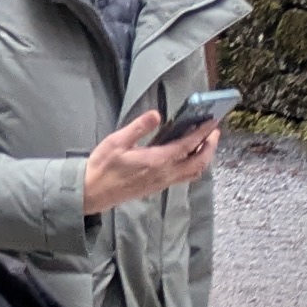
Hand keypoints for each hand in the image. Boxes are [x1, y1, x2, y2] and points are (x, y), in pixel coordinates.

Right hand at [82, 108, 218, 214]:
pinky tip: (188, 157)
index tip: (212, 121)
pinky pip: (185, 176)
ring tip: (205, 143)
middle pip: (199, 161)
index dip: (202, 132)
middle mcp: (166, 173)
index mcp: (157, 160)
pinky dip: (194, 165)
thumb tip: (157, 114)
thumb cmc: (103, 166)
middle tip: (213, 131)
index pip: (188, 145)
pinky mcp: (159, 186)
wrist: (92, 192)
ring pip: (195, 171)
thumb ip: (138, 128)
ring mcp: (164, 181)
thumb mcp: (116, 142)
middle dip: (210, 146)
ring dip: (204, 157)